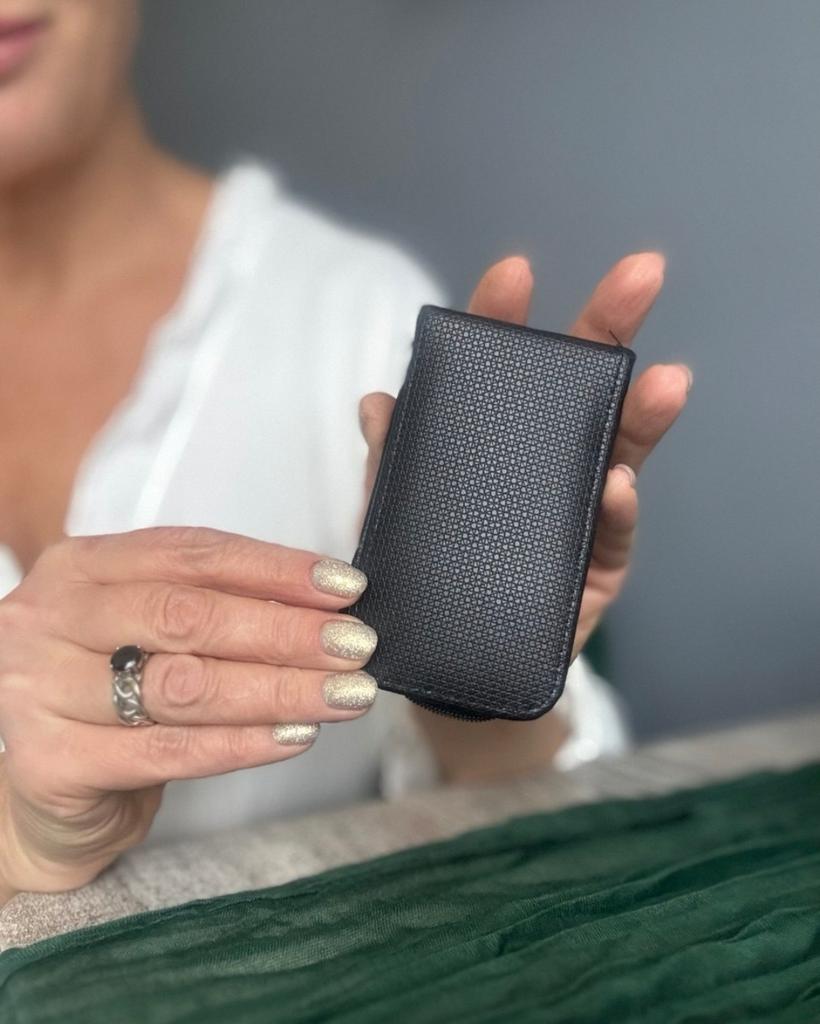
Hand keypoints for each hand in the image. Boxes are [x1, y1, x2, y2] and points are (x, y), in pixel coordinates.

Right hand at [0, 529, 377, 895]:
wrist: (47, 795)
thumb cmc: (110, 700)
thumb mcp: (149, 634)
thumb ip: (215, 608)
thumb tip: (323, 606)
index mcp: (80, 567)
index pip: (193, 553)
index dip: (277, 569)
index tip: (345, 587)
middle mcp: (50, 619)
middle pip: (189, 615)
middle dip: (286, 631)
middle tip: (356, 645)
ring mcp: (41, 690)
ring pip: (185, 685)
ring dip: (279, 688)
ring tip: (343, 693)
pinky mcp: (50, 763)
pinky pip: (168, 751)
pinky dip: (243, 743)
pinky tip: (295, 735)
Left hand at [360, 252, 688, 658]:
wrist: (455, 671)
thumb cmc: (430, 582)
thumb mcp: (399, 522)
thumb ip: (392, 466)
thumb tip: (377, 403)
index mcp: (496, 443)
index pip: (502, 371)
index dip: (505, 323)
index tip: (512, 275)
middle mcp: (546, 466)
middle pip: (580, 390)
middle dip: (608, 327)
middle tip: (640, 274)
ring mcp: (580, 513)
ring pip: (618, 453)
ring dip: (641, 416)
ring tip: (664, 383)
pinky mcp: (597, 570)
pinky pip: (611, 536)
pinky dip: (616, 510)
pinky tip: (616, 486)